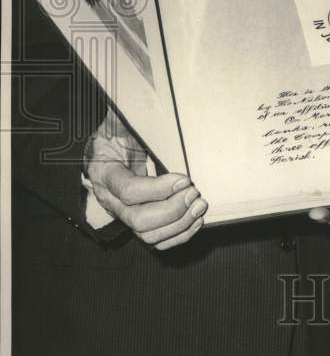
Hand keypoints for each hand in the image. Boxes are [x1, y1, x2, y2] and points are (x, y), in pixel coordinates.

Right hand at [85, 110, 206, 249]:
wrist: (105, 148)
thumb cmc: (117, 133)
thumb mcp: (122, 124)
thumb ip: (133, 125)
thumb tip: (157, 115)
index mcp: (105, 172)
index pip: (128, 190)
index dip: (158, 189)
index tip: (184, 178)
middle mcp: (111, 199)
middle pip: (138, 220)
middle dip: (172, 210)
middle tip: (193, 192)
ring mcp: (123, 214)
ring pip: (148, 235)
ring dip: (179, 223)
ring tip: (198, 205)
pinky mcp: (137, 221)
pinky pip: (156, 240)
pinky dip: (179, 234)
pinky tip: (195, 219)